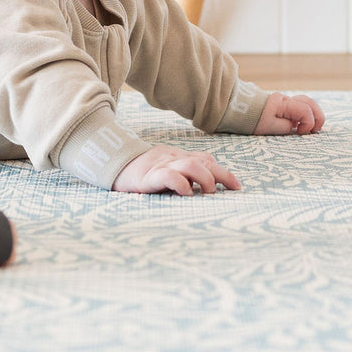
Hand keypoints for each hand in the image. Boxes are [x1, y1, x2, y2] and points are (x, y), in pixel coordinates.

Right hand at [113, 145, 241, 195]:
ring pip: (191, 165)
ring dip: (205, 178)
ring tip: (208, 192)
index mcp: (179, 158)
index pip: (206, 160)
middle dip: (221, 175)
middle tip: (231, 190)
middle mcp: (174, 160)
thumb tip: (207, 185)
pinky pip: (169, 176)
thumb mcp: (167, 168)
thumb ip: (185, 172)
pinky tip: (187, 193)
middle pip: (204, 162)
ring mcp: (162, 166)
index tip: (238, 187)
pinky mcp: (149, 177)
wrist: (114, 164)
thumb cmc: (143, 172)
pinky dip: (181, 183)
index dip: (224, 172)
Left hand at [254, 91, 324, 134]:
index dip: (308, 123)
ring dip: (314, 114)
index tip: (300, 133)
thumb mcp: (269, 128)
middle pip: (310, 102)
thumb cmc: (252, 120)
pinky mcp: (283, 105)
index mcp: (283, 104)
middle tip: (316, 130)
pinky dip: (306, 113)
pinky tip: (303, 123)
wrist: (239, 110)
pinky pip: (300, 105)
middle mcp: (286, 99)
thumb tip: (296, 125)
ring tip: (313, 127)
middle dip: (318, 116)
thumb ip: (286, 126)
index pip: (305, 110)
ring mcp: (285, 101)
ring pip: (307, 102)